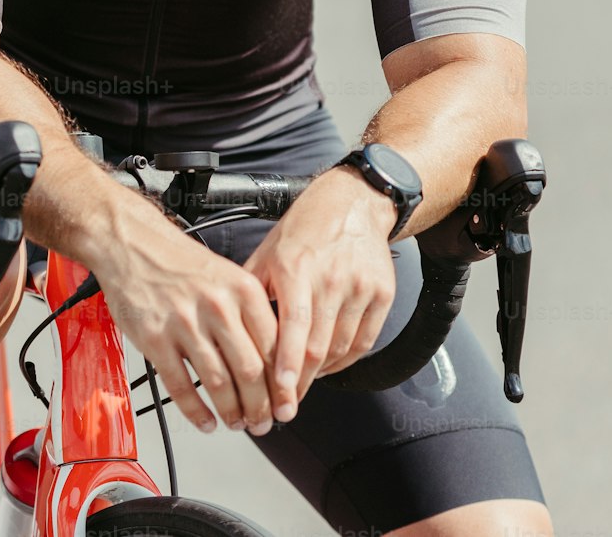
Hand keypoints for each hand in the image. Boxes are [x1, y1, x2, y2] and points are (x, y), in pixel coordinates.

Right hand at [94, 203, 282, 435]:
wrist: (133, 244)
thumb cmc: (180, 262)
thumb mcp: (228, 275)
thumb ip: (250, 313)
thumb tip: (273, 360)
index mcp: (242, 289)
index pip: (274, 347)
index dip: (282, 384)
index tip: (285, 403)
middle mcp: (217, 305)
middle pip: (250, 370)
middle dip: (261, 407)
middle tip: (263, 423)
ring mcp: (184, 323)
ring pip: (218, 383)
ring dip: (232, 413)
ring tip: (237, 424)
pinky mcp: (155, 339)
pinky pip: (181, 387)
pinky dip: (196, 412)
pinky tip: (206, 421)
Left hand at [241, 166, 396, 422]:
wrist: (353, 202)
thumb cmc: (305, 228)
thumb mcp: (268, 251)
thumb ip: (251, 291)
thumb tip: (229, 330)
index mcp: (296, 268)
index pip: (293, 328)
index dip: (287, 367)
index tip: (280, 397)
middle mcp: (330, 278)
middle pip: (317, 347)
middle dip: (300, 385)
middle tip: (284, 409)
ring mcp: (360, 287)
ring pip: (340, 349)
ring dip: (320, 375)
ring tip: (301, 385)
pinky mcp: (382, 293)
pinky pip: (364, 341)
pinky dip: (345, 360)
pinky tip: (328, 364)